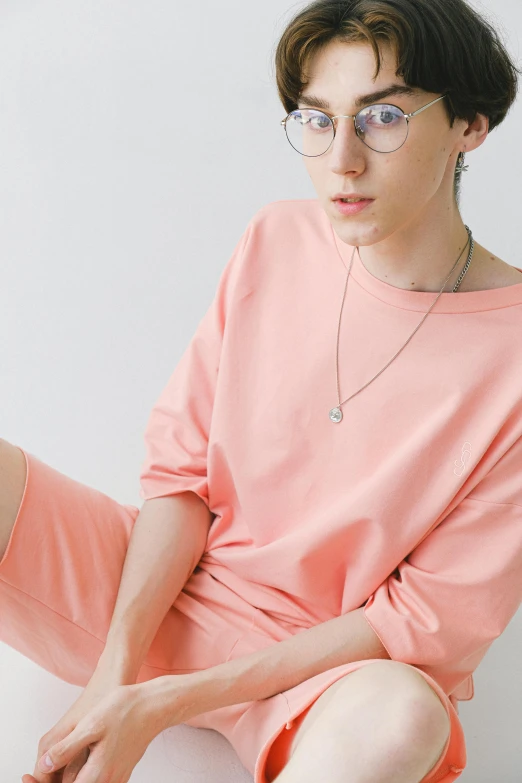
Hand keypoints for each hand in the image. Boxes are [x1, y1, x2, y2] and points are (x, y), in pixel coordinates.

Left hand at [21, 676, 189, 782]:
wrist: (155, 705)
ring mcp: (117, 778)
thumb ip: (67, 749)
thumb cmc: (126, 710)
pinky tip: (75, 766)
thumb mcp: (91, 724)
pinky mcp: (122, 771)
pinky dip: (83, 778)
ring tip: (51, 769)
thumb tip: (46, 765)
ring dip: (67, 781)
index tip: (28, 777)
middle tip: (35, 772)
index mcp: (98, 773)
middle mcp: (108, 781)